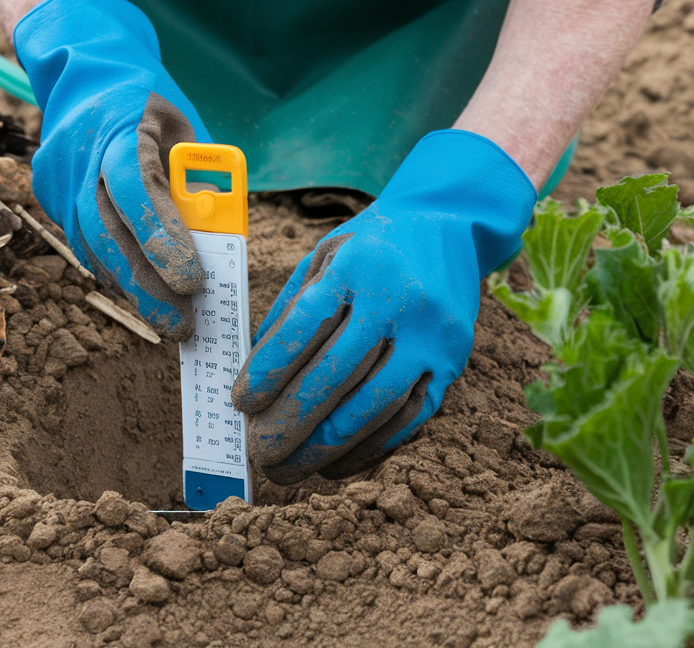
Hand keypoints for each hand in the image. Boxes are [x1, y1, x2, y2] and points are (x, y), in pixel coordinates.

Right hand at [16, 0, 210, 339]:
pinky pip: (82, 242)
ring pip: (90, 245)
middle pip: (106, 230)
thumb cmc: (148, 102)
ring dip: (131, 287)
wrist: (83, 73)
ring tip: (169, 318)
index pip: (136, 188)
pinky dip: (114, 270)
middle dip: (147, 284)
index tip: (192, 281)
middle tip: (183, 323)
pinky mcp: (48, 196)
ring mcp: (56, 178)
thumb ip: (197, 178)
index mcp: (118, 126)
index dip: (162, 238)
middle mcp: (78, 155)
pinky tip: (142, 292)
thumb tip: (215, 239)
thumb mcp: (185, 126)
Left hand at [232, 131, 536, 483]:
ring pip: (374, 405)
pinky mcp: (453, 362)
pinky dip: (368, 447)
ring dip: (326, 446)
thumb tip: (254, 376)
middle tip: (259, 452)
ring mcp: (433, 334)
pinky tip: (334, 462)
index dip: (268, 370)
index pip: (305, 325)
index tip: (240, 404)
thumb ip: (291, 309)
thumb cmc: (372, 246)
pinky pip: (409, 418)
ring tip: (289, 468)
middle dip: (291, 420)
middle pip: (337, 373)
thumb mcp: (325, 255)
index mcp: (358, 264)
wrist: (449, 225)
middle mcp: (400, 299)